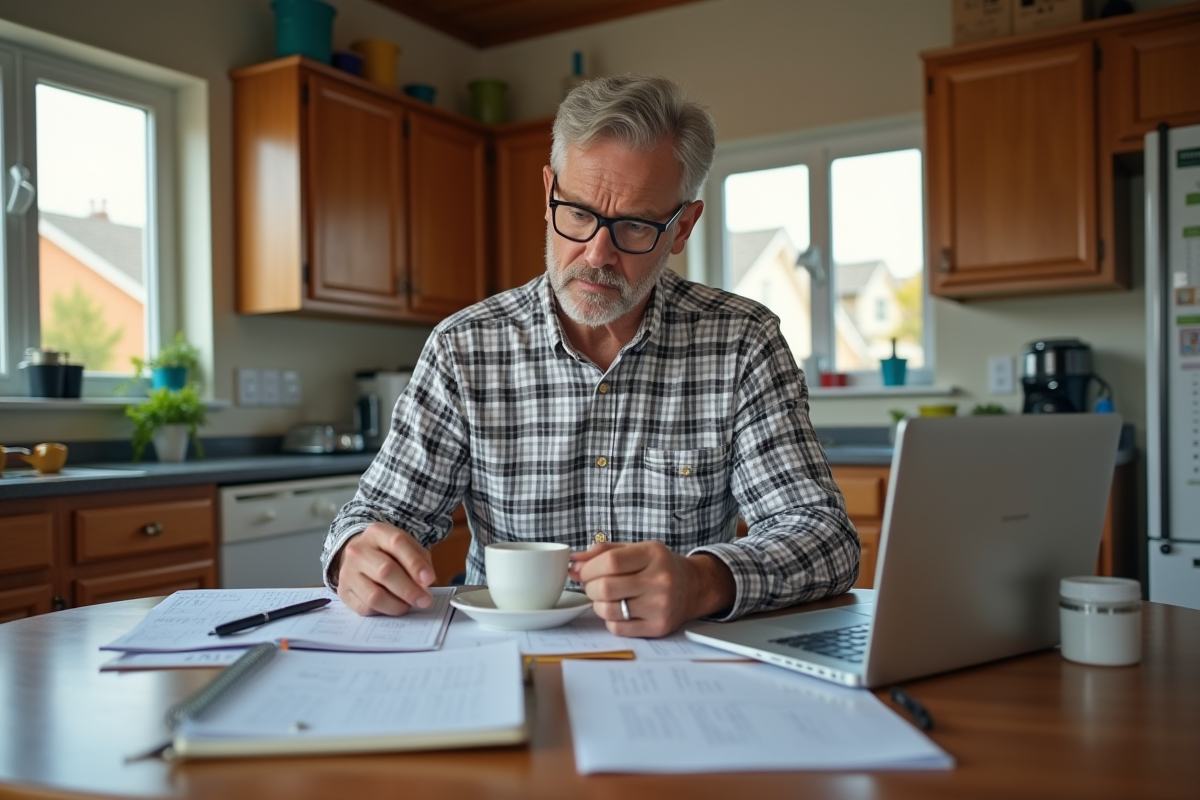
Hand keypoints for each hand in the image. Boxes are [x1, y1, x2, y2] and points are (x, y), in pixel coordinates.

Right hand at [335, 522, 436, 615]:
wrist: (359, 556)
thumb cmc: (390, 553)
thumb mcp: (407, 547)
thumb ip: (420, 561)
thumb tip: (425, 585)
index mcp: (378, 532)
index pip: (398, 544)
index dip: (415, 563)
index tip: (429, 579)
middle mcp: (358, 550)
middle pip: (385, 571)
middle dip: (409, 590)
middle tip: (424, 600)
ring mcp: (347, 572)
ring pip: (374, 595)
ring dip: (397, 605)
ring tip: (409, 605)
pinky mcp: (343, 591)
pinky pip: (366, 608)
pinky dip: (384, 611)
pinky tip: (392, 605)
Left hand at [569, 541, 734, 637]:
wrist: (695, 587)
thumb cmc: (660, 566)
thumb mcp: (637, 549)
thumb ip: (604, 552)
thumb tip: (574, 561)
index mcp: (653, 555)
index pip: (610, 561)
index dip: (588, 568)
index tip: (582, 570)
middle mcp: (660, 580)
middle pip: (606, 587)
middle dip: (589, 587)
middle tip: (593, 584)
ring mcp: (660, 606)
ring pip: (608, 610)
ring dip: (597, 604)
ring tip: (604, 597)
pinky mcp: (658, 627)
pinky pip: (618, 627)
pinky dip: (610, 619)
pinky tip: (618, 609)